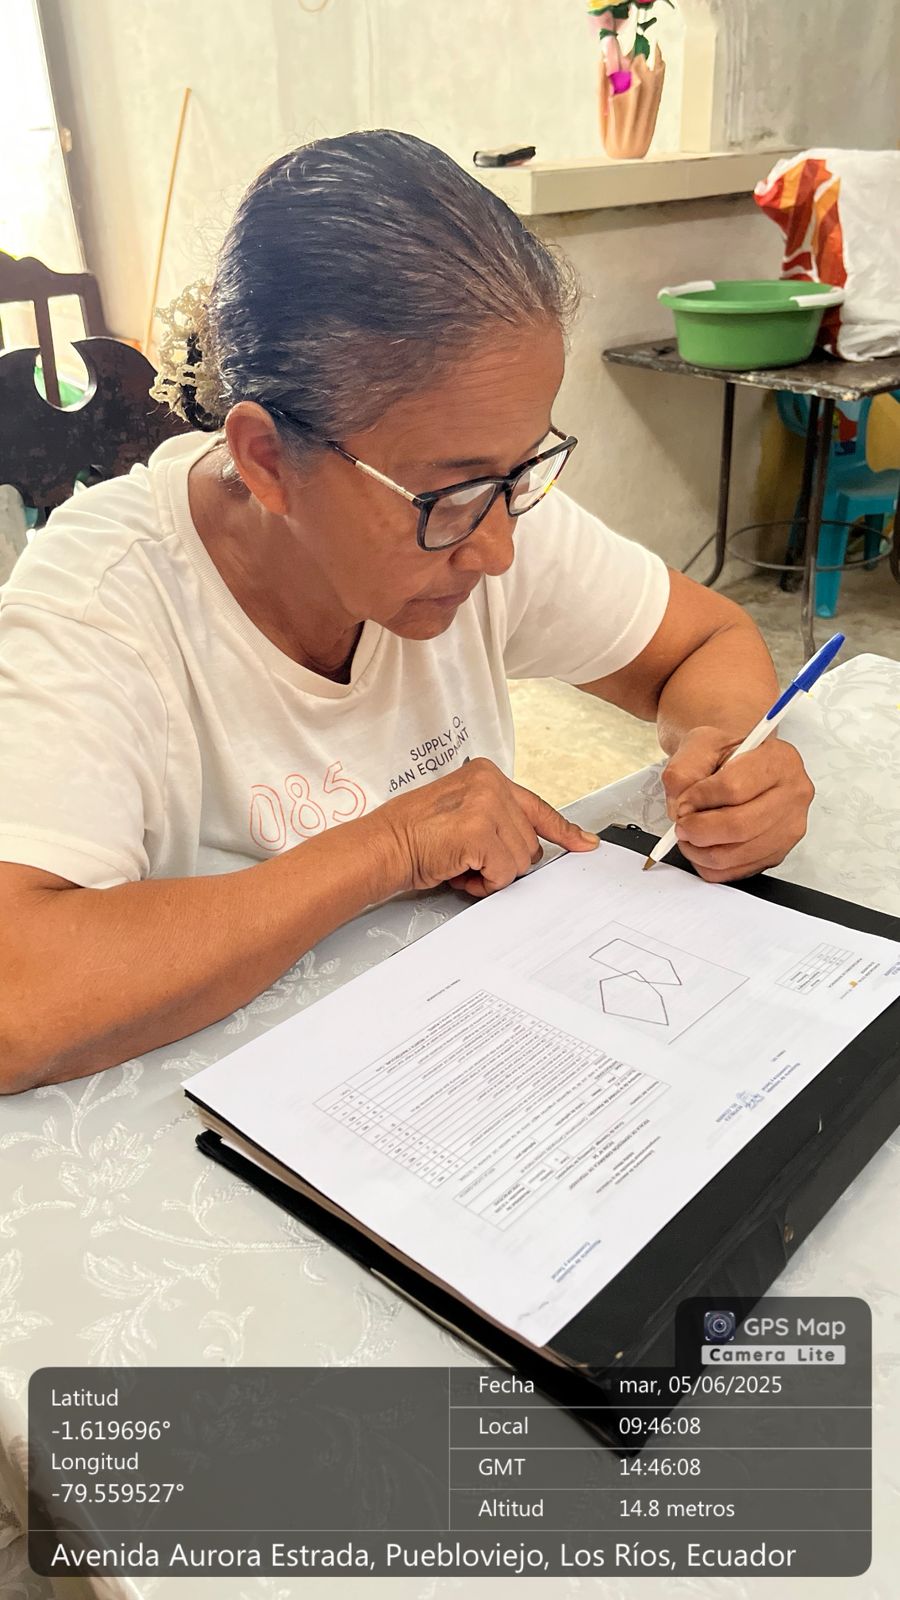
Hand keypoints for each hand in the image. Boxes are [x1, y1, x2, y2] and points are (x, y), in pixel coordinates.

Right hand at [376, 756, 598, 896]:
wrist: (382, 846)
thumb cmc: (414, 836)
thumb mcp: (462, 813)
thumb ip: (497, 819)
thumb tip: (534, 848)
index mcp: (487, 775)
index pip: (537, 807)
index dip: (563, 831)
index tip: (585, 844)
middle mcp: (491, 783)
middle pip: (530, 842)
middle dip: (504, 861)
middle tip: (468, 861)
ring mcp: (487, 805)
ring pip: (521, 860)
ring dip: (493, 874)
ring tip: (461, 864)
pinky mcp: (481, 831)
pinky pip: (505, 872)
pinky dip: (485, 882)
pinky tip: (460, 872)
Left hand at [661, 725, 814, 882]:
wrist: (741, 760)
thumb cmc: (727, 751)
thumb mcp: (701, 743)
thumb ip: (684, 770)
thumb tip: (680, 809)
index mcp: (779, 760)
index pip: (734, 788)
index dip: (699, 798)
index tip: (684, 799)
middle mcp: (793, 794)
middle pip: (739, 826)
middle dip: (699, 830)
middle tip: (681, 825)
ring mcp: (789, 827)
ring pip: (737, 854)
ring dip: (701, 851)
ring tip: (689, 835)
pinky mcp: (777, 852)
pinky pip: (738, 871)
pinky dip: (711, 865)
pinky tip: (702, 848)